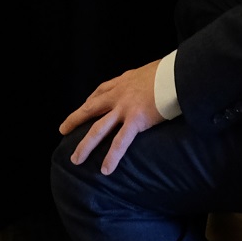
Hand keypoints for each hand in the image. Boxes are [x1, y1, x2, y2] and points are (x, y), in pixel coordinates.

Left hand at [58, 60, 162, 175]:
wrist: (178, 72)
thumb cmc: (170, 71)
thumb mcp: (152, 70)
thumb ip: (147, 80)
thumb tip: (153, 84)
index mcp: (124, 80)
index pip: (101, 90)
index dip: (91, 100)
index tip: (85, 105)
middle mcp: (120, 93)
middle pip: (91, 108)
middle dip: (75, 119)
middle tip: (63, 129)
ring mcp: (125, 107)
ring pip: (98, 129)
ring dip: (85, 145)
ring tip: (75, 160)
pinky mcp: (136, 120)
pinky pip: (120, 142)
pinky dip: (111, 157)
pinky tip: (105, 170)